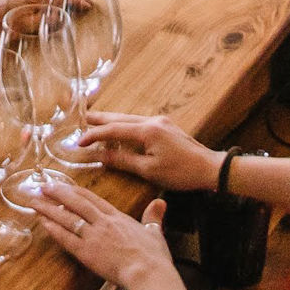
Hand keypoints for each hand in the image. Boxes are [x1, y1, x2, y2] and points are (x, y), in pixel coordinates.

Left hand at [28, 171, 189, 289]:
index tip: (66, 186)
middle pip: (76, 203)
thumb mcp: (155, 232)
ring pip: (67, 218)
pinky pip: (66, 238)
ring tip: (35, 201)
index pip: (94, 200)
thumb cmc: (153, 256)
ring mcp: (93, 236)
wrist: (147, 272)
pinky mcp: (86, 253)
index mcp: (118, 218)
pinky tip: (42, 223)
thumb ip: (154, 216)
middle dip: (58, 193)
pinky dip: (53, 229)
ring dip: (49, 209)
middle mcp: (103, 223)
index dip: (77, 192)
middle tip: (43, 186)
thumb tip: (160, 202)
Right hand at [78, 112, 217, 194]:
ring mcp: (160, 122)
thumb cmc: (180, 172)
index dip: (94, 135)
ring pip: (129, 118)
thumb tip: (101, 156)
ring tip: (96, 122)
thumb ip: (123, 161)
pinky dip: (125, 125)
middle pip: (120, 117)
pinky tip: (120, 130)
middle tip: (82, 119)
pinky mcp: (165, 127)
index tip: (79, 142)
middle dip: (100, 119)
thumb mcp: (149, 170)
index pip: (114, 129)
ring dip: (112, 121)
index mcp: (147, 130)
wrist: (210, 168)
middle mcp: (152, 121)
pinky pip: (139, 122)